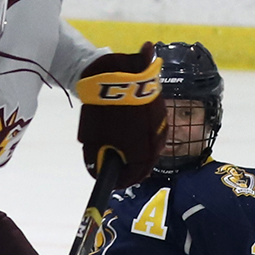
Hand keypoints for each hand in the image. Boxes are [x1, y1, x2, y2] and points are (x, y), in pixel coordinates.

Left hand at [75, 42, 165, 186]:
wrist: (117, 74)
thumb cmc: (105, 110)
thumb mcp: (93, 137)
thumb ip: (96, 158)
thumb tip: (98, 171)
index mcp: (143, 153)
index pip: (135, 176)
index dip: (121, 180)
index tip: (111, 180)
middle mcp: (157, 142)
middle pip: (146, 162)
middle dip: (131, 165)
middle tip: (115, 162)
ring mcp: (162, 125)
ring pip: (152, 145)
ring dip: (139, 148)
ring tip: (121, 144)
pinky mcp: (162, 110)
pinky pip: (154, 129)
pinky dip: (143, 133)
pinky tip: (130, 127)